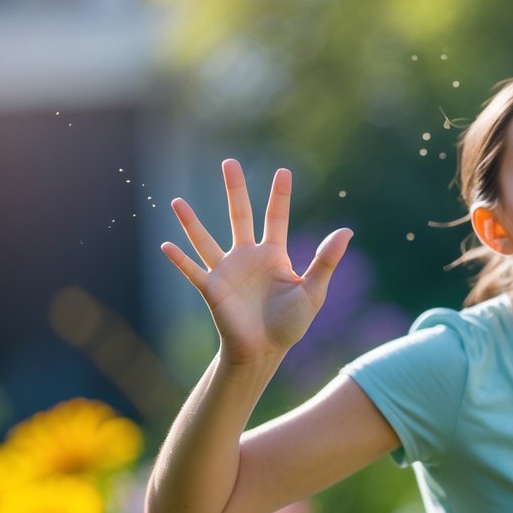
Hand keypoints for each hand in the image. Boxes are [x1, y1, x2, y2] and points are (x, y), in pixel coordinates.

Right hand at [161, 159, 352, 364]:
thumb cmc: (290, 324)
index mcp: (274, 255)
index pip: (276, 218)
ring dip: (191, 222)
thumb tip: (347, 231)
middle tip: (229, 162)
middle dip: (235, 189)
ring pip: (206, 239)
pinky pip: (192, 271)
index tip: (283, 171)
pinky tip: (166, 245)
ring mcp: (227, 271)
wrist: (264, 350)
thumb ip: (326, 261)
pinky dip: (179, 260)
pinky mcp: (212, 289)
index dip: (279, 195)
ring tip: (177, 202)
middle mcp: (248, 256)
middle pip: (240, 215)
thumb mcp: (313, 291)